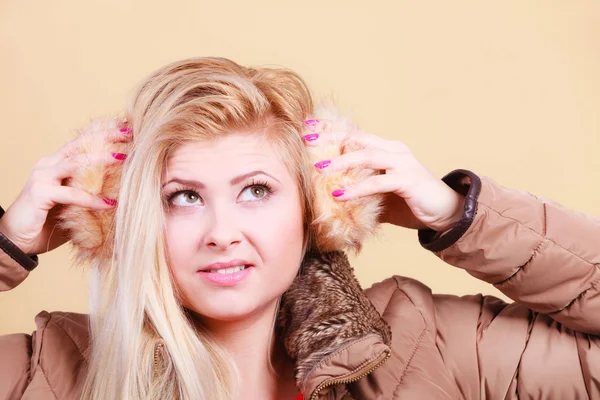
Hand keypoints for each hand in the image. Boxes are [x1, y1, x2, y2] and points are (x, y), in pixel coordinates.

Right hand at [0, 126, 130, 254]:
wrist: (16, 241)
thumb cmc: (46, 223)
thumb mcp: (74, 204)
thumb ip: (91, 194)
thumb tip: (121, 193)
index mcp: (57, 164)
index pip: (83, 143)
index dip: (105, 135)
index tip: (128, 130)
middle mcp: (49, 165)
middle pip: (81, 144)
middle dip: (107, 137)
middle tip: (130, 133)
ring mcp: (43, 177)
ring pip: (76, 162)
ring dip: (101, 159)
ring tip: (123, 158)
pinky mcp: (40, 193)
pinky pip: (71, 193)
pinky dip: (92, 199)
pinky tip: (108, 204)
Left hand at [303, 123, 464, 231]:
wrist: (446, 213)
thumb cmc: (412, 203)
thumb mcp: (380, 196)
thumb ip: (361, 192)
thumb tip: (333, 199)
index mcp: (386, 149)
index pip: (355, 135)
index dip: (332, 129)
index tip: (308, 128)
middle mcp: (394, 150)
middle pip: (357, 138)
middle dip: (330, 137)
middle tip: (307, 139)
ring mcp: (402, 163)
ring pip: (366, 156)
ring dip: (341, 161)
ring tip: (320, 167)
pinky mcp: (407, 179)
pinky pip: (378, 182)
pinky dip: (358, 188)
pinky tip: (341, 194)